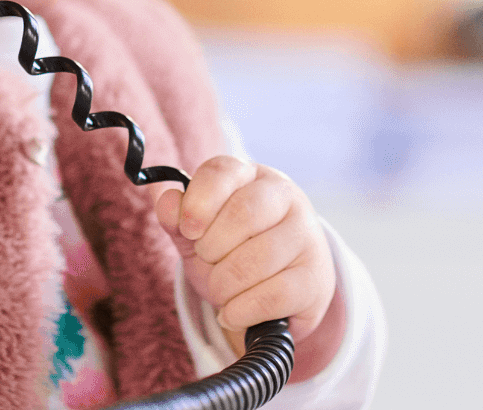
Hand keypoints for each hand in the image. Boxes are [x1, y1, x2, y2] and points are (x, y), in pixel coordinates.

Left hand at [155, 156, 340, 377]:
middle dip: (213, 247)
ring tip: (219, 290)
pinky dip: (243, 309)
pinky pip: (276, 294)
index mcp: (250, 175)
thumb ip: (176, 216)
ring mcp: (306, 235)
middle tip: (206, 260)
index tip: (187, 230)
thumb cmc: (231, 250)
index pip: (222, 172)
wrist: (276, 291)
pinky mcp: (316, 278)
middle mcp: (284, 196)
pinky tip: (232, 312)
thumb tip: (166, 202)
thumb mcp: (198, 231)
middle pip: (244, 213)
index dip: (198, 201)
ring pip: (260, 257)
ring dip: (226, 283)